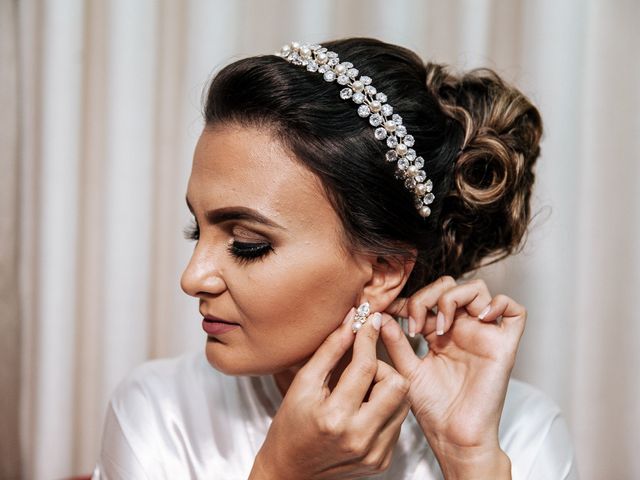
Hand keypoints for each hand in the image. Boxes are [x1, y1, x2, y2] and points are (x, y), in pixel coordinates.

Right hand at [250, 308, 410, 479]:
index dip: (369, 338)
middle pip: (397, 385)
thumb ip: (330, 350)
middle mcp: (359, 438)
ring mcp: (373, 452)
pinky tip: (363, 409)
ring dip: (387, 387)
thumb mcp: (303, 384)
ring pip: (403, 402)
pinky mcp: (381, 460)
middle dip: (382, 367)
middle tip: (363, 367)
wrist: (291, 472)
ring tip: (362, 388)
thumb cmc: (291, 425)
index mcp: (335, 417)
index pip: (366, 367)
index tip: (371, 321)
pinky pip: (397, 422)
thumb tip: (352, 321)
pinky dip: (385, 408)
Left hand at [379, 276, 524, 477]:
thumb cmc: (433, 410)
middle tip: (414, 323)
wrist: (454, 438)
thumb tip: (381, 316)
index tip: (389, 312)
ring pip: (478, 290)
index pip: (428, 297)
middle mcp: (463, 330)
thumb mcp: (407, 371)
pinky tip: (477, 319)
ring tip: (439, 326)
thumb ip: (396, 343)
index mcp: (440, 333)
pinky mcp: (504, 346)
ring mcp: (484, 336)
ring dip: (453, 298)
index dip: (409, 299)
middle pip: (451, 286)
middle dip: (428, 295)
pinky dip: (498, 304)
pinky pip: (514, 311)